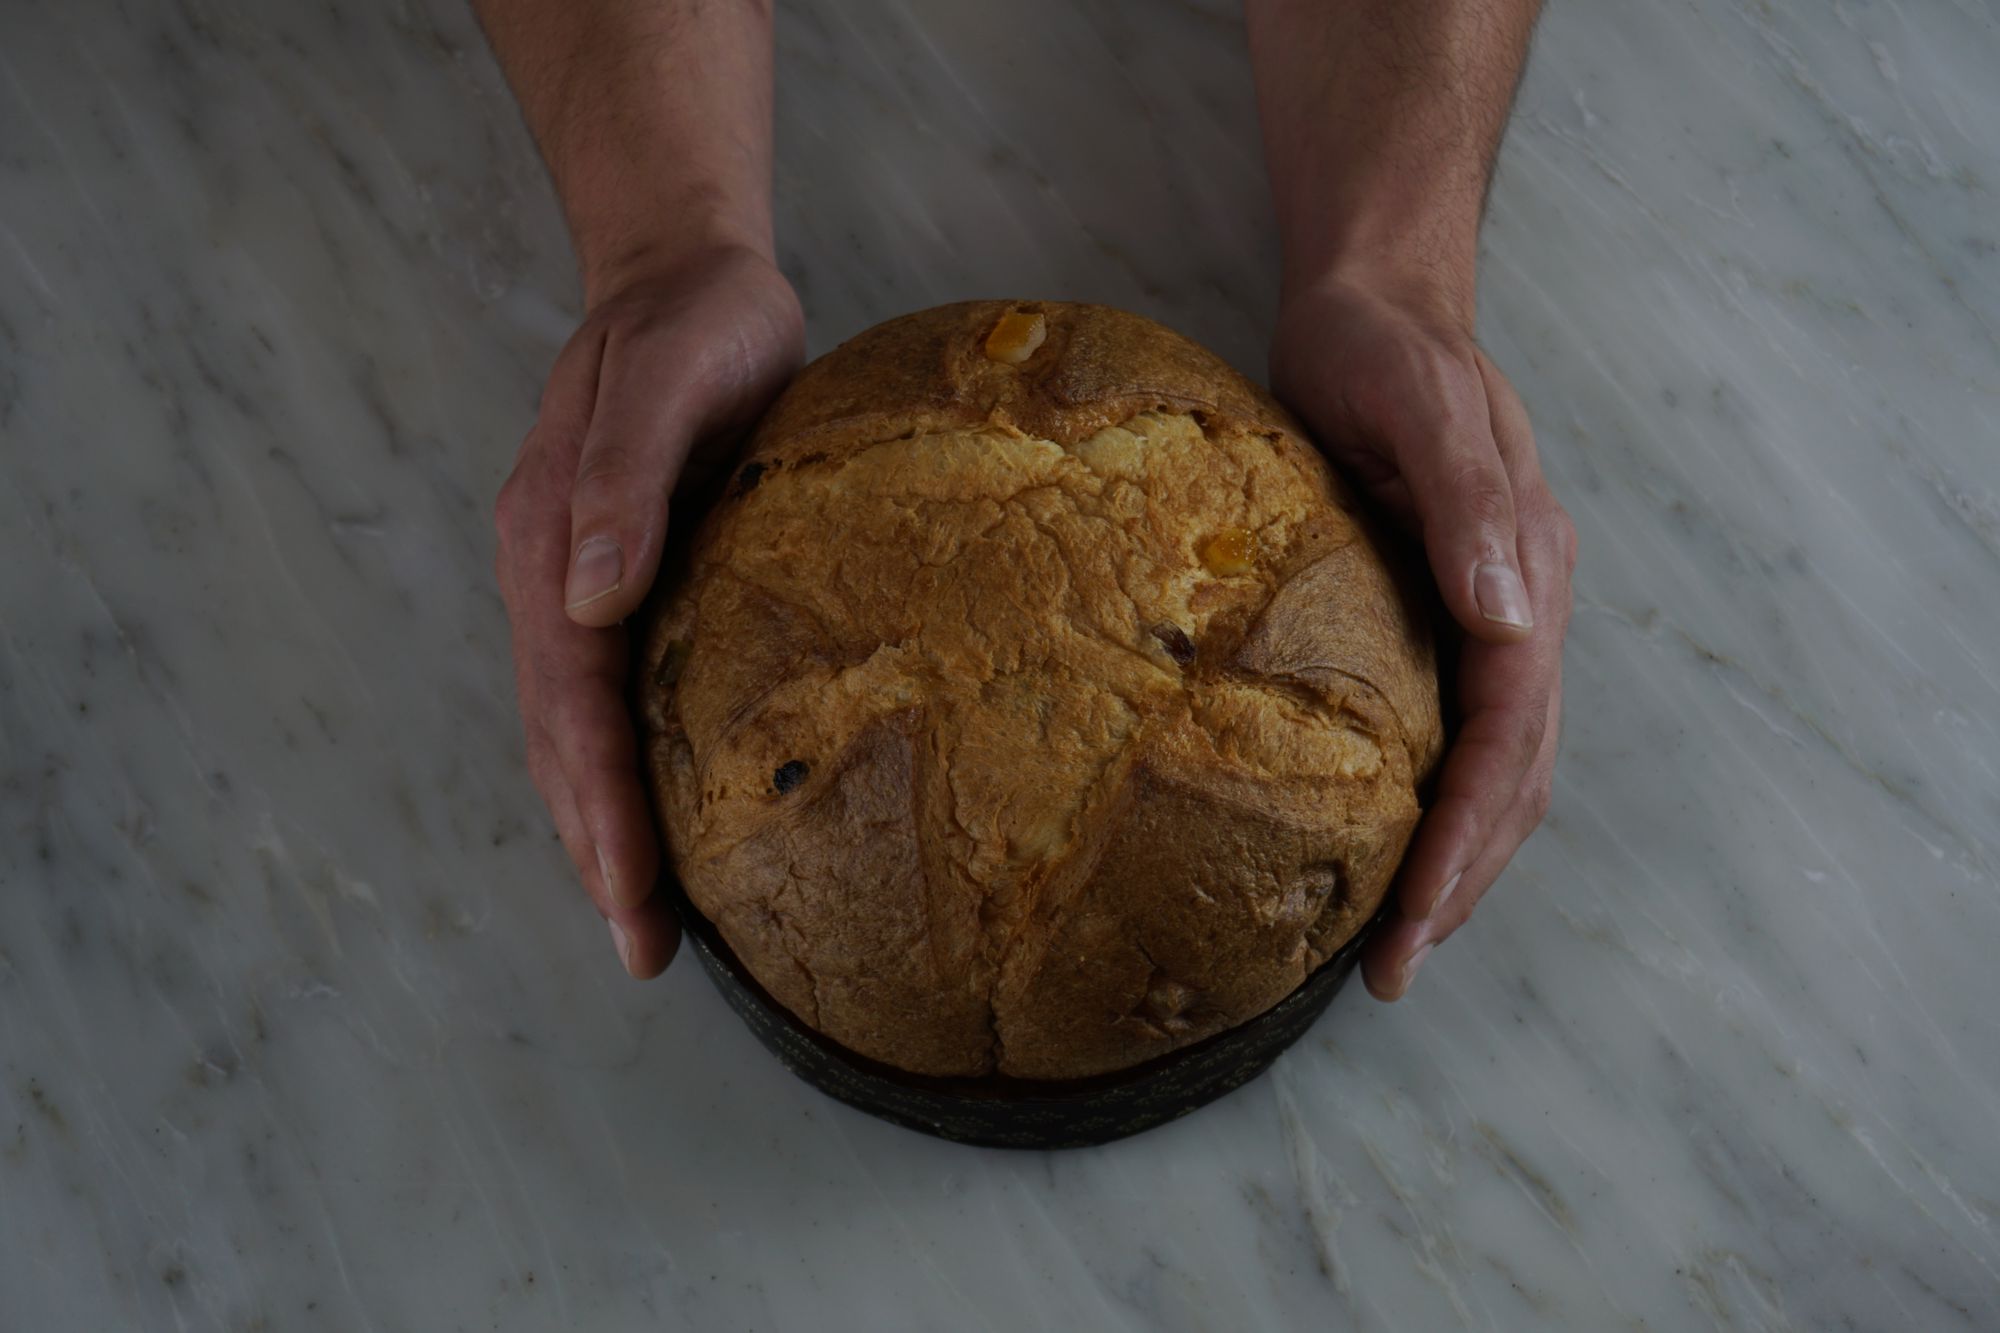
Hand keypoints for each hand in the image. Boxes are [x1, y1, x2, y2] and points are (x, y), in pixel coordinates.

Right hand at [494, 245, 803, 976]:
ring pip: (578, 734)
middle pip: (562, 740)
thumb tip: (586, 597)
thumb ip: (621, 481)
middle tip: (645, 954)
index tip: (632, 890)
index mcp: (550, 542)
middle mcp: (552, 580)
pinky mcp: (629, 587)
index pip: (572, 699)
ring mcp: (581, 588)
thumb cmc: (696, 322)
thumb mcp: (670, 377)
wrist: (687, 276)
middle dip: (598, 851)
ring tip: (646, 924)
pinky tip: (666, 823)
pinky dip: (626, 774)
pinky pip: (615, 699)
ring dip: (603, 830)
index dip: (599, 799)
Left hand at [1270, 269, 1576, 1000]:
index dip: (1464, 838)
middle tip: (1390, 972)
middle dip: (1459, 878)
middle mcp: (1517, 604)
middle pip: (1513, 774)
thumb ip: (1470, 502)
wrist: (1372, 296)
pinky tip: (1381, 838)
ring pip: (1496, 765)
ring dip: (1455, 856)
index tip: (1411, 924)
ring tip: (1395, 938)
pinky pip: (1454, 728)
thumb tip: (1508, 620)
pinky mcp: (1437, 607)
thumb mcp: (1417, 399)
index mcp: (1523, 571)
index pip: (1507, 738)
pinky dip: (1431, 799)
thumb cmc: (1380, 341)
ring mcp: (1486, 610)